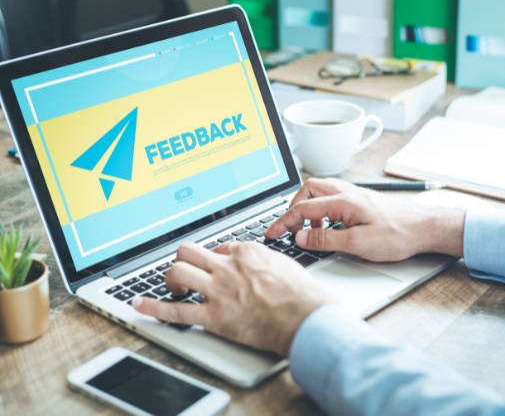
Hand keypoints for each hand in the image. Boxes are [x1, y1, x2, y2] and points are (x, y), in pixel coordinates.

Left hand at [132, 242, 332, 355]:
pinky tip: (140, 305)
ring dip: (170, 279)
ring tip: (173, 288)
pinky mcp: (213, 316)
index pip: (218, 247)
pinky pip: (176, 311)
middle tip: (186, 272)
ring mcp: (218, 291)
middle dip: (183, 260)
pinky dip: (154, 308)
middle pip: (189, 252)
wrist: (304, 317)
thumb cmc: (301, 295)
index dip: (214, 258)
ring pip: (178, 272)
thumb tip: (259, 261)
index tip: (214, 266)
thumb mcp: (284, 264)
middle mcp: (227, 267)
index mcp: (246, 253)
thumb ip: (265, 260)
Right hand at [265, 178, 464, 260]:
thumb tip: (299, 238)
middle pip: (308, 190)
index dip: (282, 222)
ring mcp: (354, 195)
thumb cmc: (398, 234)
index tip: (271, 233)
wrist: (425, 227)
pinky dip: (322, 212)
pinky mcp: (361, 202)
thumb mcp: (358, 243)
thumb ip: (325, 240)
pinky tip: (329, 229)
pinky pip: (333, 200)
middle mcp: (346, 192)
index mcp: (342, 201)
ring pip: (320, 193)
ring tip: (309, 232)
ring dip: (308, 210)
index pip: (302, 208)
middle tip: (289, 228)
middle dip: (293, 208)